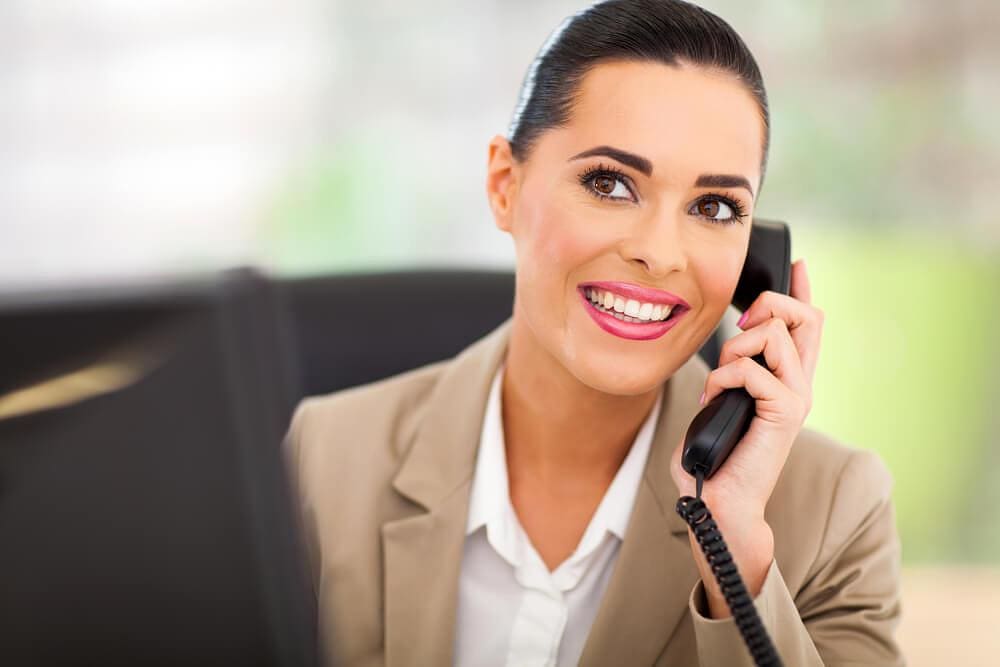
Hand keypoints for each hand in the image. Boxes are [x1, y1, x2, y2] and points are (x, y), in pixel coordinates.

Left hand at [669, 258, 823, 617]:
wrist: (720, 504)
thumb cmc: (714, 460)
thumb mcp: (721, 404)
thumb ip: (731, 375)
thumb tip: (724, 356)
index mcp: (786, 381)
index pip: (808, 326)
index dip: (803, 291)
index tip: (800, 264)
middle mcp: (799, 385)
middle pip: (805, 316)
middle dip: (768, 307)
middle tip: (736, 334)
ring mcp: (796, 398)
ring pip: (773, 336)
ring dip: (733, 351)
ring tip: (718, 382)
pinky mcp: (785, 412)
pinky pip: (752, 370)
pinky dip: (723, 378)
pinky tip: (713, 400)